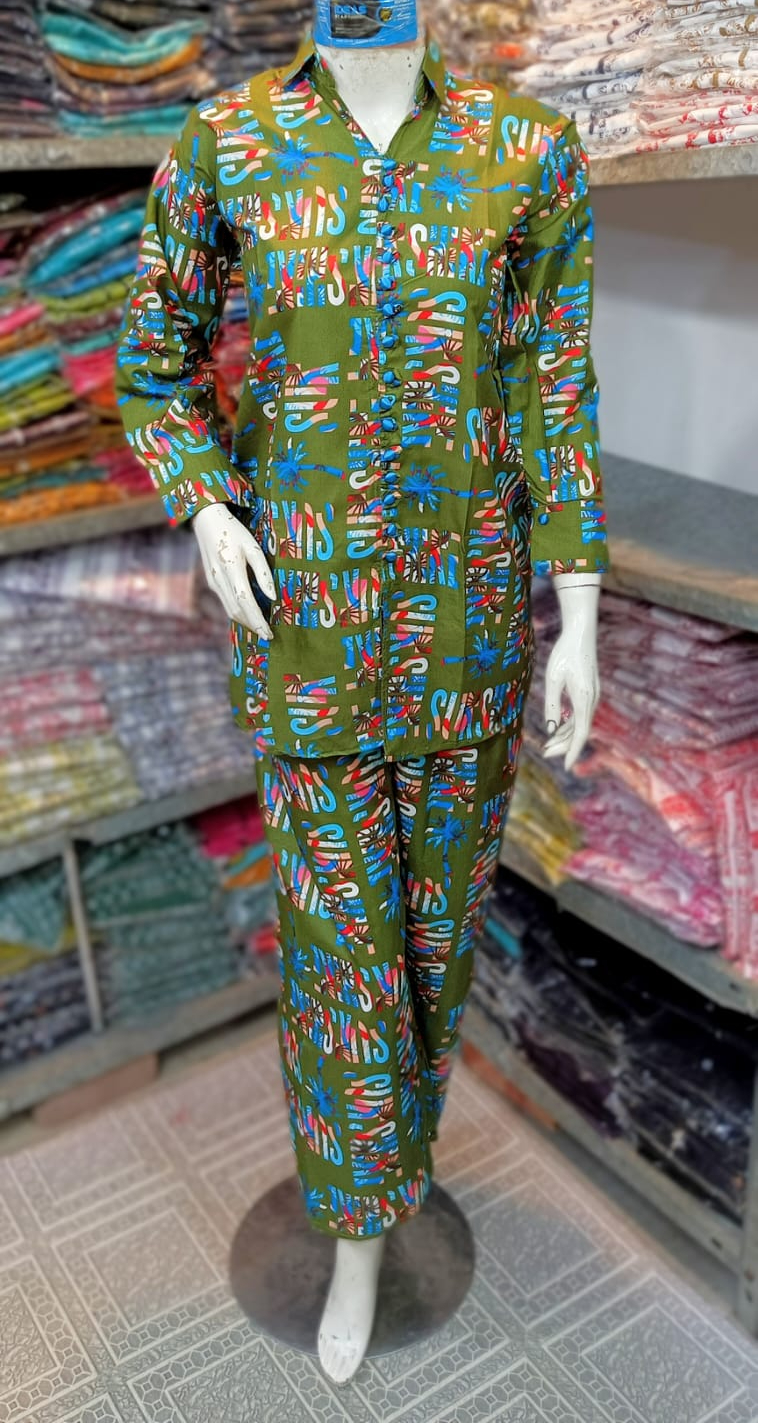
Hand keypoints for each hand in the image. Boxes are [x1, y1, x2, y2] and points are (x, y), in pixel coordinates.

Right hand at [192, 503, 276, 639]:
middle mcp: (219, 578)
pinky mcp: (212, 582)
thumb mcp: (253, 547)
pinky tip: (248, 615)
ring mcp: (213, 582)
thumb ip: (263, 572)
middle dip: (253, 625)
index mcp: (232, 568)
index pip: (246, 602)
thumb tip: (273, 597)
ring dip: (245, 622)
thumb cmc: (234, 531)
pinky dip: (238, 612)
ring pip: (230, 609)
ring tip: (260, 628)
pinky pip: (226, 602)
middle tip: (268, 635)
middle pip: (237, 610)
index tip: (269, 632)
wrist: (206, 521)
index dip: (257, 620)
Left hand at [542, 575, 600, 771]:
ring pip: (580, 723)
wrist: (581, 632)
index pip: (581, 733)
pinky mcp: (589, 690)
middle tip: (545, 753)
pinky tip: (556, 727)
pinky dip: (569, 723)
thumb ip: (551, 705)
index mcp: (584, 699)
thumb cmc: (565, 653)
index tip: (567, 767)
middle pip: (580, 731)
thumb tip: (550, 729)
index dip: (573, 751)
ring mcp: (593, 695)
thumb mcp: (553, 679)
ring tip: (548, 744)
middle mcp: (592, 700)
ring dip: (565, 735)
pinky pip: (580, 713)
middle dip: (563, 745)